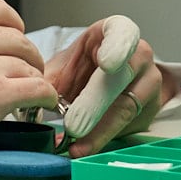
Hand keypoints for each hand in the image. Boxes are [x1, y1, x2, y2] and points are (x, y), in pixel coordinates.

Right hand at [0, 0, 57, 177]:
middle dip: (27, 56)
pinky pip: (38, 88)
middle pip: (18, 37)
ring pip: (30, 65)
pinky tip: (41, 105)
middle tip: (26, 73)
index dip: (13, 23)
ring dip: (34, 81)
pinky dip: (45, 97)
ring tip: (29, 96)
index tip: (15, 38)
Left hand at [45, 18, 169, 156]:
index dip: (116, 48)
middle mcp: (139, 54)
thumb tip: (30, 96)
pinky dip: (103, 138)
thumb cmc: (81, 67)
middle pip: (122, 77)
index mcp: (116, 32)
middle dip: (95, 103)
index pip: (122, 34)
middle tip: (74, 124)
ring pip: (126, 107)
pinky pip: (127, 126)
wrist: (100, 80)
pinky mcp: (150, 110)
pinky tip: (84, 147)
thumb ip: (48, 77)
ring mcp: (149, 82)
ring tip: (76, 144)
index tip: (106, 64)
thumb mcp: (63, 64)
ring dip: (99, 130)